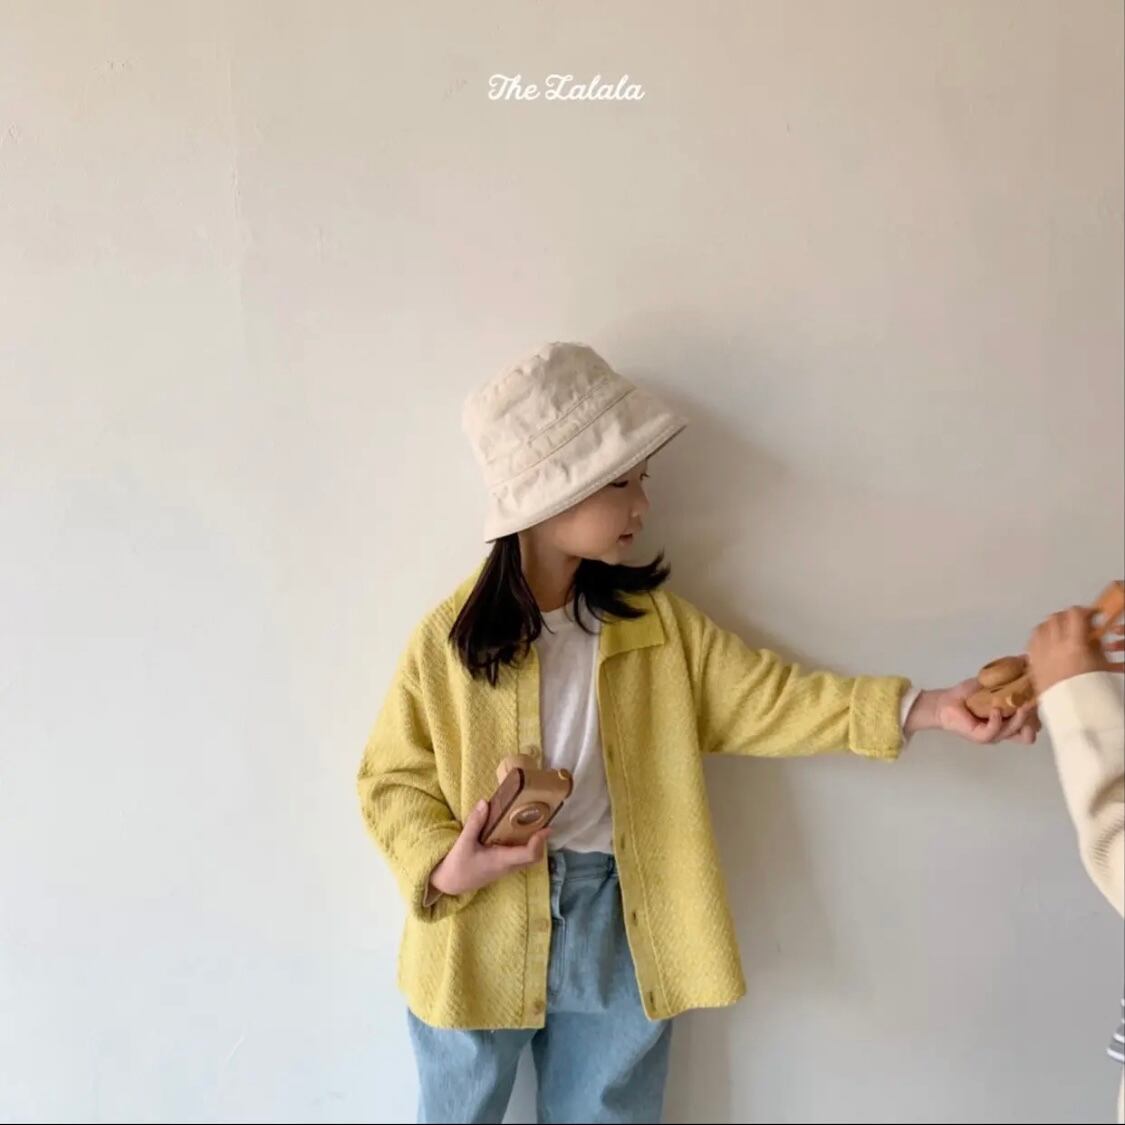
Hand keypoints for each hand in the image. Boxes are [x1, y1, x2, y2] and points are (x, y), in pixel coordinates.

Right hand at [428, 800, 549, 897]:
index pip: (529, 854)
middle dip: (541, 841)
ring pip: (528, 859)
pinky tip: (518, 832)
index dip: (539, 841)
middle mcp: (507, 866)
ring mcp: (506, 869)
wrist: (450, 884)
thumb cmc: (457, 865)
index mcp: (501, 860)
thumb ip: (475, 823)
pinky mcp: (502, 867)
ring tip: (533, 823)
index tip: (546, 827)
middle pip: (534, 857)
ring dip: (534, 843)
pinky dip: (525, 846)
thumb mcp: (463, 842)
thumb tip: (484, 802)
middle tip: (543, 821)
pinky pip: (520, 858)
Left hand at [906, 683, 1039, 744]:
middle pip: (1028, 734)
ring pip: (1015, 733)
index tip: (1039, 698)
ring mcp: (994, 735)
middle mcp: (1005, 730)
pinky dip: (997, 721)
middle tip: (1032, 705)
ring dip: (1020, 719)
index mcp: (1011, 719)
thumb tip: (1028, 657)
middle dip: (1034, 721)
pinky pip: (994, 732)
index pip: (1034, 724)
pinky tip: (995, 709)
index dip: (1039, 714)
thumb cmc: (968, 695)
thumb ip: (1010, 673)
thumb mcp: (992, 682)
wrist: (945, 702)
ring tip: (1020, 706)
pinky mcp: (981, 737)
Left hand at [1027, 606, 1124, 694]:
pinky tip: (1048, 644)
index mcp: (1074, 644)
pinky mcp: (1031, 663)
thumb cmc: (1092, 687)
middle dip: (1066, 617)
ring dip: (1051, 626)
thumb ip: (1094, 643)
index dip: (1084, 612)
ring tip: (1060, 633)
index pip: (1075, 614)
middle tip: (1076, 624)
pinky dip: (1039, 638)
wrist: (1074, 711)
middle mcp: (1053, 645)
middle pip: (1055, 618)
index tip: (1091, 616)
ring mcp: (1039, 654)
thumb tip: (1091, 632)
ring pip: (1040, 627)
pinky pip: (1032, 642)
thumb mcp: (1101, 662)